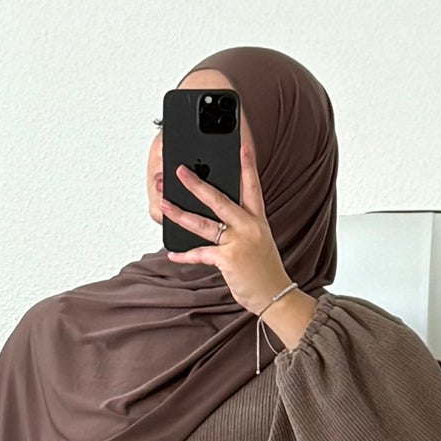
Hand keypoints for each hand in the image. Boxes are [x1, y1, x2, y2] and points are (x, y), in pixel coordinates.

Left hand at [159, 115, 292, 315]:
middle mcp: (249, 226)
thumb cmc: (265, 269)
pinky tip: (172, 253)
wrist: (276, 296)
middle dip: (197, 183)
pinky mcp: (229, 259)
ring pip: (204, 223)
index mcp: (257, 219)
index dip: (247, 163)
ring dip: (180, 213)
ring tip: (164, 204)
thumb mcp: (258, 241)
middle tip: (180, 171)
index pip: (252, 184)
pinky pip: (201, 253)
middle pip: (219, 198)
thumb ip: (240, 227)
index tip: (242, 144)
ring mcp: (239, 242)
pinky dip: (185, 255)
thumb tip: (214, 218)